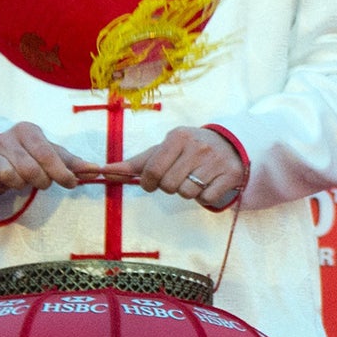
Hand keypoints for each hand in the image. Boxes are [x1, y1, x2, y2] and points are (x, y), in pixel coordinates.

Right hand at [0, 122, 93, 194]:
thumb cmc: (29, 154)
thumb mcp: (51, 154)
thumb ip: (71, 162)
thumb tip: (96, 170)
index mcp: (28, 131)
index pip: (47, 154)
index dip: (61, 172)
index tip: (71, 183)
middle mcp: (8, 138)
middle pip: (30, 170)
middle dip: (40, 181)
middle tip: (39, 181)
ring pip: (10, 178)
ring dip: (19, 185)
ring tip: (20, 180)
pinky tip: (1, 183)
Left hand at [101, 126, 246, 208]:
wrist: (230, 145)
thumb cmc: (189, 149)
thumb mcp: (165, 148)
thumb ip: (137, 162)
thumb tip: (106, 170)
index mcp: (178, 137)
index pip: (152, 170)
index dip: (148, 183)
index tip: (152, 183)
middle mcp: (197, 146)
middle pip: (169, 185)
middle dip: (169, 187)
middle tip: (178, 178)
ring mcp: (215, 161)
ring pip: (187, 193)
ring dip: (187, 192)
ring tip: (194, 180)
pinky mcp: (230, 175)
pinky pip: (207, 198)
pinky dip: (205, 197)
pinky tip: (209, 184)